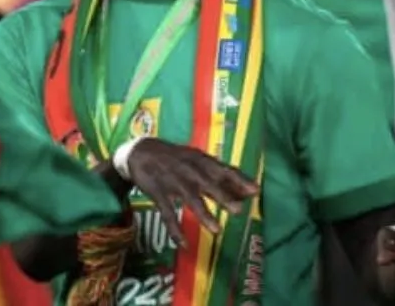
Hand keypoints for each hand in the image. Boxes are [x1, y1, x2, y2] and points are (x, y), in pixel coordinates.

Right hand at [127, 138, 258, 246]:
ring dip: (204, 214)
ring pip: (190, 199)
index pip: (223, 169)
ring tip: (217, 229)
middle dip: (223, 196)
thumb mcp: (196, 159)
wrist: (140, 151)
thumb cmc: (175, 157)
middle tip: (238, 210)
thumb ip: (218, 174)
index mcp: (200, 160)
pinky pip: (167, 213)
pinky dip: (175, 229)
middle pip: (207, 183)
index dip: (239, 180)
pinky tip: (183, 244)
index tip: (255, 190)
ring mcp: (172, 182)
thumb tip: (245, 190)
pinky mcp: (158, 193)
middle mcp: (188, 169)